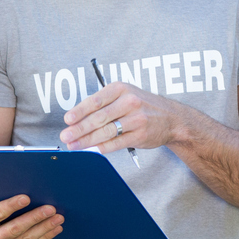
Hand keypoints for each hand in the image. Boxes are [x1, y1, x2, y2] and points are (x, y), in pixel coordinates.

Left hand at [59, 82, 183, 152]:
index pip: (96, 100)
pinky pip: (116, 143)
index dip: (79, 111)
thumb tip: (78, 118)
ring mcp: (136, 119)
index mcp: (121, 89)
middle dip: (79, 128)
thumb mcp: (125, 95)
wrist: (172, 118)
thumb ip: (104, 104)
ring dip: (87, 140)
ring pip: (106, 131)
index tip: (68, 119)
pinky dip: (101, 147)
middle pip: (99, 117)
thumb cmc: (144, 106)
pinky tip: (91, 150)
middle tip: (66, 135)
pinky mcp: (140, 135)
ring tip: (74, 145)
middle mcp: (129, 102)